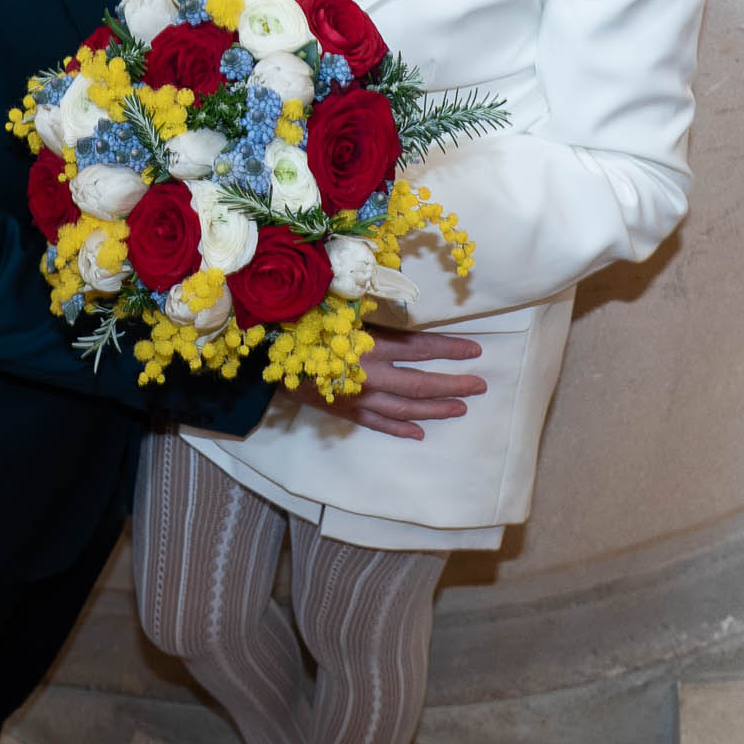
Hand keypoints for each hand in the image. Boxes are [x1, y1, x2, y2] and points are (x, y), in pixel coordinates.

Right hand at [285, 327, 485, 440]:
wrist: (264, 357)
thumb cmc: (304, 324)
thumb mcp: (341, 311)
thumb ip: (375, 318)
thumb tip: (408, 318)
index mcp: (370, 344)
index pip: (421, 347)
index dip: (450, 349)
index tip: (475, 350)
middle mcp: (370, 375)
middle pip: (421, 383)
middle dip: (454, 385)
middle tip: (479, 385)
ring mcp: (359, 398)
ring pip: (406, 408)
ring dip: (436, 409)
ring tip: (461, 408)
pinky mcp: (346, 412)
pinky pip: (380, 424)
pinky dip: (401, 428)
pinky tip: (420, 432)